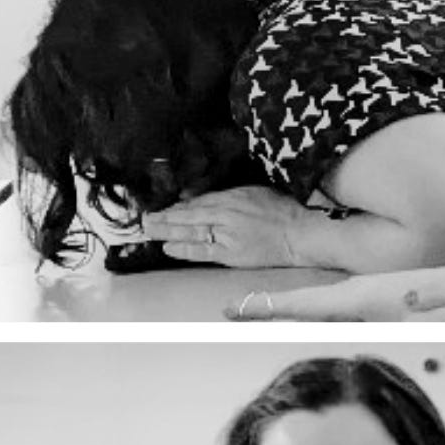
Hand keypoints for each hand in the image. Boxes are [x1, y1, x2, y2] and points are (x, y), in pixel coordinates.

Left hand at [142, 187, 310, 268]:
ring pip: (191, 232)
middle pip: (189, 215)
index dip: (177, 206)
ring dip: (167, 231)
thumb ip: (226, 193)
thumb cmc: (282, 211)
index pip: (198, 201)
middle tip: (144, 218)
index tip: (161, 207)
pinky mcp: (232, 254)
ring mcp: (228, 234)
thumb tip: (197, 197)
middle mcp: (227, 214)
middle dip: (165, 217)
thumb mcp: (254, 191)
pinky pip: (203, 251)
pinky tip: (168, 248)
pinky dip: (184, 249)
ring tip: (149, 231)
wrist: (301, 234)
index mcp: (233, 196)